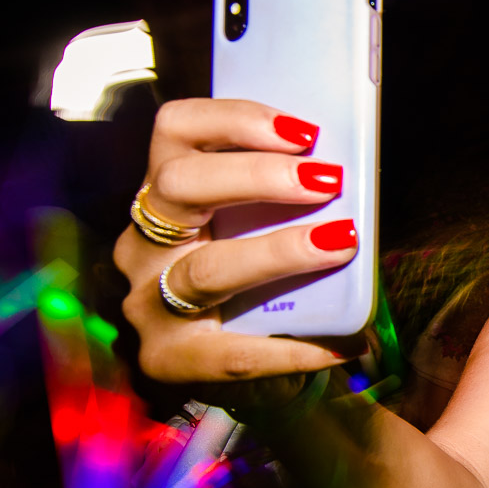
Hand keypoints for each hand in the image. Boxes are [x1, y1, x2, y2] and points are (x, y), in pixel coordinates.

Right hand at [113, 99, 363, 386]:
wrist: (238, 368)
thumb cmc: (257, 285)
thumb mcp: (258, 232)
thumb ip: (283, 203)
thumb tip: (344, 177)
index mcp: (164, 195)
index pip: (176, 130)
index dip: (236, 120)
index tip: (303, 131)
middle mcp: (143, 243)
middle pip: (181, 186)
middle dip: (259, 176)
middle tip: (329, 180)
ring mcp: (147, 302)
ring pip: (205, 269)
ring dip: (280, 252)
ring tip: (341, 244)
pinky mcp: (168, 358)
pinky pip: (235, 352)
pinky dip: (296, 346)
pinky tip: (346, 343)